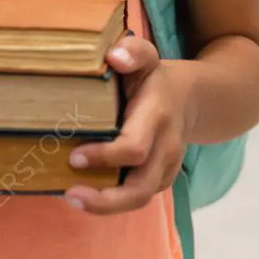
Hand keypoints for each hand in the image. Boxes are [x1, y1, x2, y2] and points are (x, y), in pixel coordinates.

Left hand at [63, 36, 188, 214]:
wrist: (188, 97)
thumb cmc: (152, 77)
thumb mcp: (145, 57)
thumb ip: (132, 52)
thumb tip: (114, 57)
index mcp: (157, 116)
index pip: (134, 148)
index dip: (105, 157)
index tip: (74, 157)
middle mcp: (165, 147)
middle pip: (141, 186)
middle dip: (106, 198)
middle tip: (69, 194)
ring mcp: (166, 167)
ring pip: (141, 198)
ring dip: (106, 206)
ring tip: (72, 199)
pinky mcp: (161, 178)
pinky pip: (139, 196)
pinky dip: (113, 201)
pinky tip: (86, 195)